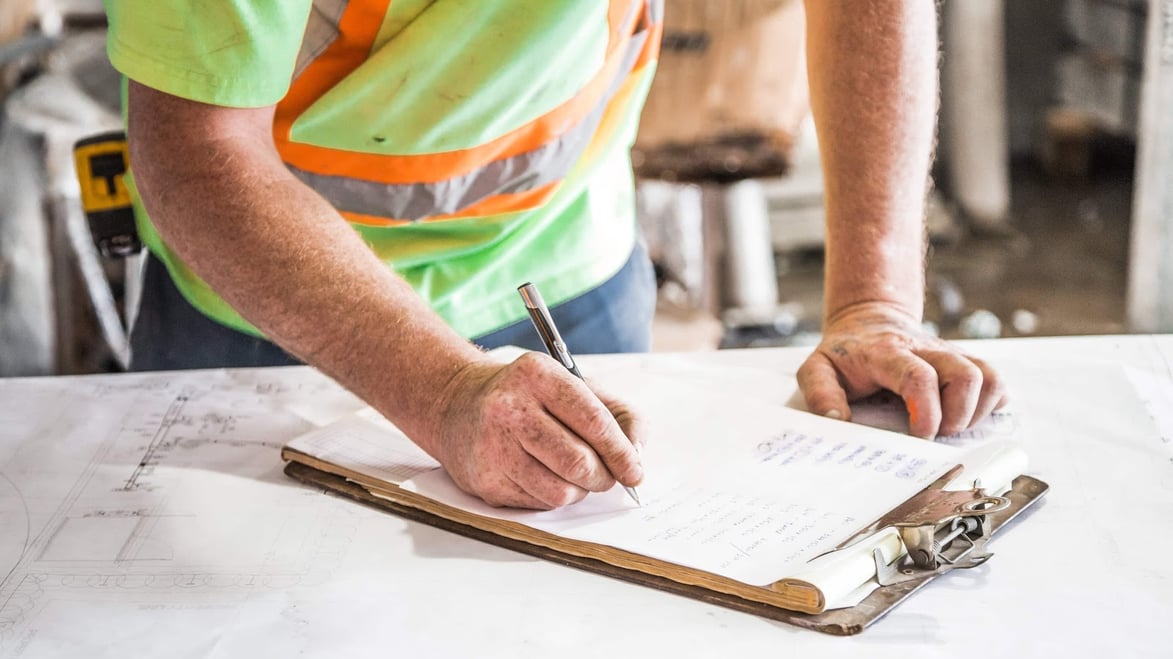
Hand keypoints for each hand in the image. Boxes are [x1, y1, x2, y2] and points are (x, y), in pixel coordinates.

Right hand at [430, 352, 644, 508]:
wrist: (459, 405)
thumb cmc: (530, 398)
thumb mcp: (576, 386)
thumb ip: (619, 414)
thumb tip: (637, 455)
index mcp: (538, 374)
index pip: (593, 421)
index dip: (621, 452)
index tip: (635, 470)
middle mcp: (510, 407)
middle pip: (578, 462)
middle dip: (603, 477)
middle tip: (607, 477)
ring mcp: (492, 445)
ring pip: (560, 491)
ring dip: (579, 490)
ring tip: (574, 474)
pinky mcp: (484, 480)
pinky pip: (537, 504)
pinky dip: (552, 496)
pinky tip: (542, 475)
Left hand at [796, 302, 1007, 438]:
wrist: (868, 320)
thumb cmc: (845, 353)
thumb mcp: (817, 368)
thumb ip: (820, 393)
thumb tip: (837, 421)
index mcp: (887, 353)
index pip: (918, 377)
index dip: (927, 412)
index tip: (920, 436)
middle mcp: (926, 350)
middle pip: (965, 375)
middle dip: (958, 416)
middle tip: (936, 435)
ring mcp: (949, 354)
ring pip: (989, 377)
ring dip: (978, 412)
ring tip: (952, 427)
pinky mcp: (965, 362)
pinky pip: (996, 381)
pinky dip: (991, 404)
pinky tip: (966, 416)